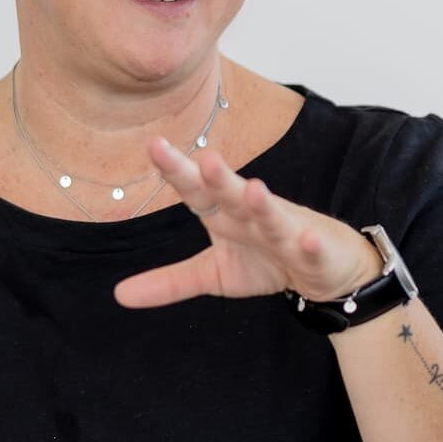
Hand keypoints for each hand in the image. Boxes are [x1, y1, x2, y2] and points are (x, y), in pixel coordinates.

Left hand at [112, 139, 376, 307]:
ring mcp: (285, 231)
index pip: (197, 190)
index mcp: (224, 215)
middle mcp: (252, 215)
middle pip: (233, 193)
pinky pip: (310, 247)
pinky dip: (309, 242)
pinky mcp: (313, 251)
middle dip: (221, 177)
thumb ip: (168, 282)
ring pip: (272, 215)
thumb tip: (118, 295)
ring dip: (263, 203)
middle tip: (206, 158)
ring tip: (253, 188)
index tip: (154, 146)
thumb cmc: (268, 261)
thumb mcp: (213, 274)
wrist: (324, 270)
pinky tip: (307, 238)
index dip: (177, 171)